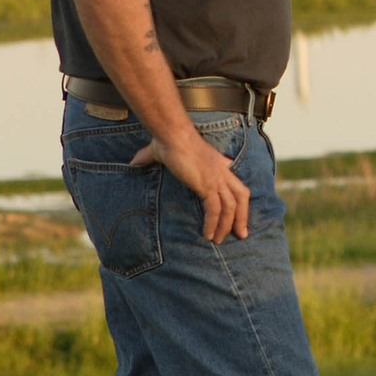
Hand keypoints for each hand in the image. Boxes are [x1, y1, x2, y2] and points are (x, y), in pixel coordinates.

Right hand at [133, 132, 250, 242]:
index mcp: (218, 165)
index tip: (238, 217)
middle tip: (240, 235)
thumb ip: (150, 159)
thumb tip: (133, 162)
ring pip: (231, 207)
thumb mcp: (162, 152)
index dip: (240, 202)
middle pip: (242, 197)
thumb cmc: (167, 140)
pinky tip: (207, 234)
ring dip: (226, 226)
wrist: (172, 135)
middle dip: (242, 217)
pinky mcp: (207, 185)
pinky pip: (215, 210)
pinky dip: (213, 224)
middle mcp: (222, 172)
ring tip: (217, 240)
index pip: (237, 185)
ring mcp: (216, 179)